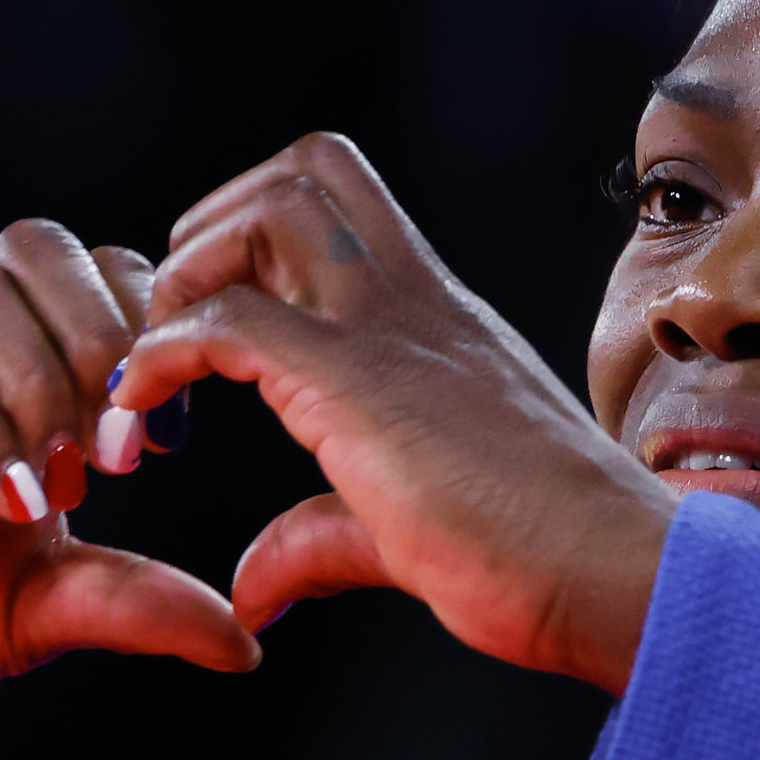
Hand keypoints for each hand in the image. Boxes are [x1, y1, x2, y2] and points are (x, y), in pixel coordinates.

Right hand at [0, 222, 252, 759]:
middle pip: (36, 246)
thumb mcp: (45, 615)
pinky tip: (10, 503)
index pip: (101, 279)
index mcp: (21, 385)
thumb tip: (245, 643)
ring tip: (60, 475)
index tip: (169, 439)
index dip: (152, 330)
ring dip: (36, 369)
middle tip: (120, 449)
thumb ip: (135, 605)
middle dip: (103, 330)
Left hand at [107, 135, 677, 691]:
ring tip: (161, 364)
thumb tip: (253, 588)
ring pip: (271, 207)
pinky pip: (229, 320)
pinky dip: (161, 355)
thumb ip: (318, 538)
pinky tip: (139, 417)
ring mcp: (391, 333)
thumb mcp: (405, 534)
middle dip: (213, 230)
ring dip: (191, 272)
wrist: (620, 577)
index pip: (341, 206)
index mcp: (435, 322)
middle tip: (179, 328)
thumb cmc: (545, 561)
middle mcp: (416, 304)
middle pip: (304, 171)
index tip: (208, 336)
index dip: (252, 242)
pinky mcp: (359, 386)